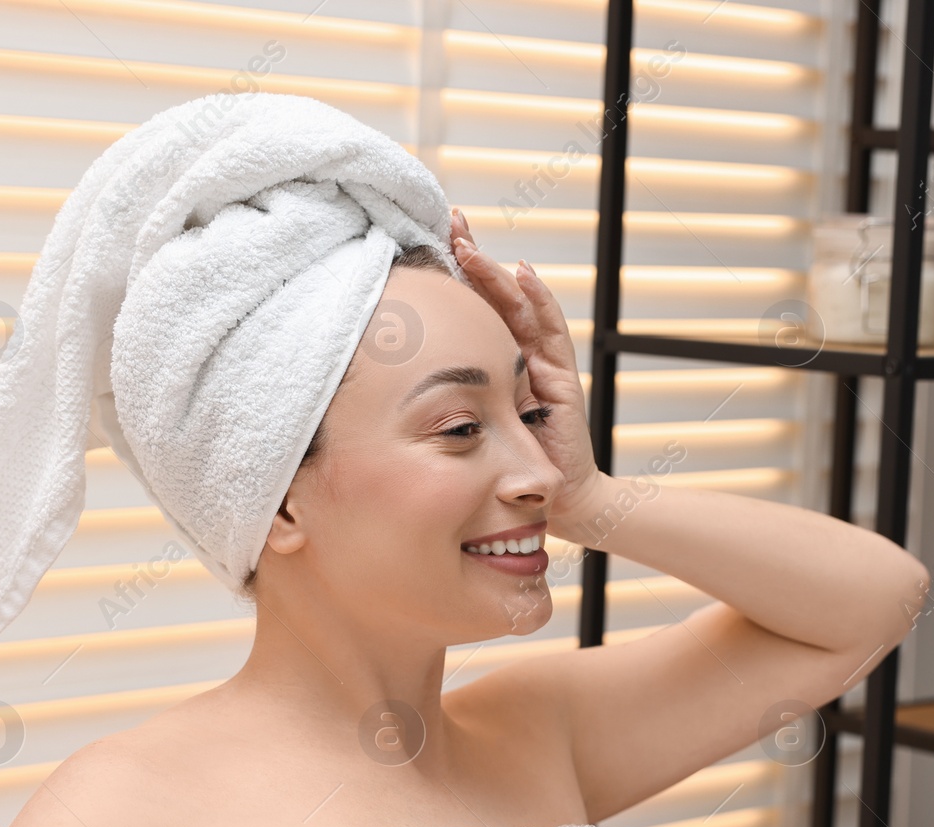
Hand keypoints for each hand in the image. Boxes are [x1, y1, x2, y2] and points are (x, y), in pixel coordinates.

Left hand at [449, 207, 604, 525]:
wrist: (551, 498)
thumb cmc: (502, 466)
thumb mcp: (457, 425)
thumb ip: (434, 403)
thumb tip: (373, 380)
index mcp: (490, 361)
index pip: (469, 307)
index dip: (450, 275)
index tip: (423, 241)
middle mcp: (516, 353)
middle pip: (493, 294)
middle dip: (471, 257)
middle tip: (448, 221)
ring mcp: (540, 361)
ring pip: (517, 304)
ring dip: (495, 271)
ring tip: (471, 244)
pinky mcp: (560, 376)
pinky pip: (549, 331)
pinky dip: (538, 299)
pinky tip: (524, 275)